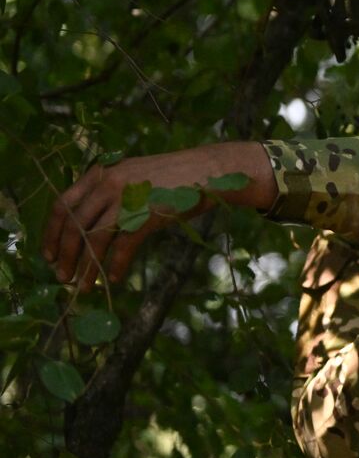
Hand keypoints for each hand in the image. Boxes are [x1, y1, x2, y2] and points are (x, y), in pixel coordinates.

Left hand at [42, 142, 274, 291]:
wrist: (210, 171)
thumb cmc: (174, 177)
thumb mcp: (134, 176)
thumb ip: (110, 191)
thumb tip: (90, 224)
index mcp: (100, 173)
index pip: (62, 205)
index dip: (51, 233)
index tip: (49, 254)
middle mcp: (108, 183)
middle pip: (73, 225)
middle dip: (64, 254)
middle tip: (61, 276)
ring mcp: (127, 199)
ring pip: (93, 238)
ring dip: (85, 266)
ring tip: (82, 286)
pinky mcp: (146, 215)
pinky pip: (123, 246)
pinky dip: (114, 265)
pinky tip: (113, 278)